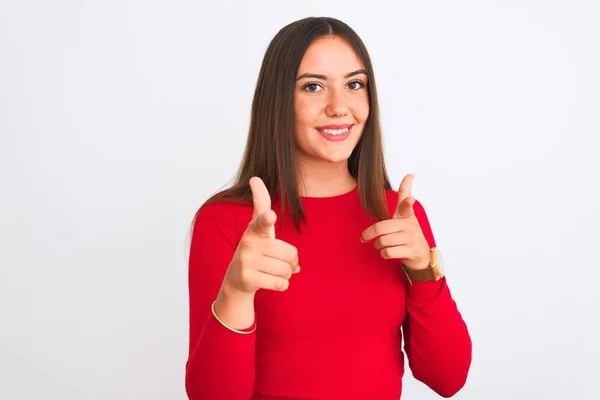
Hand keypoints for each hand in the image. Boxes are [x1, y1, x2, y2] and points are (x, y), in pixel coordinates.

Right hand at [222, 177, 299, 294]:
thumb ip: (261, 203)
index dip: (267, 218)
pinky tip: (270, 281)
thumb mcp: (258, 226)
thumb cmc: (255, 248)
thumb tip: (254, 178)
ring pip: (287, 270)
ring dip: (287, 274)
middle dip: (291, 262)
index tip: (270, 215)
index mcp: (255, 229)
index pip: (262, 221)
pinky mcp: (247, 278)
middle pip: (290, 254)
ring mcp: (246, 261)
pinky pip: (281, 284)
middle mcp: (249, 242)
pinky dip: (282, 285)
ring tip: (272, 271)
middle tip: (278, 261)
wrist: (237, 278)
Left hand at [361, 173, 429, 269]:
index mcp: (406, 214)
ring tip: (381, 245)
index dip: (407, 202)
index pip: (406, 205)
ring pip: (382, 241)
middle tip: (364, 238)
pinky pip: (387, 252)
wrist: (421, 254)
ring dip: (377, 246)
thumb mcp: (406, 214)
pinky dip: (383, 254)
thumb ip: (404, 196)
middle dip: (368, 234)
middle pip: (381, 228)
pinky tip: (387, 252)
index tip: (411, 199)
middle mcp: (409, 225)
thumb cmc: (408, 232)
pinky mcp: (410, 251)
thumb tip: (411, 173)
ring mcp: (411, 238)